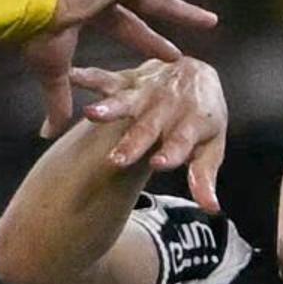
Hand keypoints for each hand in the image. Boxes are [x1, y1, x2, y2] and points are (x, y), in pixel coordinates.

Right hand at [35, 0, 233, 131]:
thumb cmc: (37, 35)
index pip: (129, 28)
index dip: (152, 44)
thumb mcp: (54, 71)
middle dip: (184, 10)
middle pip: (157, 0)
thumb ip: (59, 99)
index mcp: (92, 8)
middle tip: (211, 21)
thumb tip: (50, 133)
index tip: (176, 58)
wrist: (33, 7)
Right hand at [71, 54, 229, 210]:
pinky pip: (107, 79)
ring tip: (91, 114)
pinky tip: (72, 77)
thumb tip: (211, 209)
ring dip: (109, 109)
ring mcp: (148, 92)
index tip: (158, 164)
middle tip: (116, 160)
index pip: (181, 140)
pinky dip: (89, 77)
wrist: (198, 75)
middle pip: (149, 127)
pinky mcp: (130, 80)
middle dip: (132, 142)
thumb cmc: (202, 121)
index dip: (171, 152)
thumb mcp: (211, 147)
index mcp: (192, 123)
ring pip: (127, 102)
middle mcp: (169, 106)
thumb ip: (203, 177)